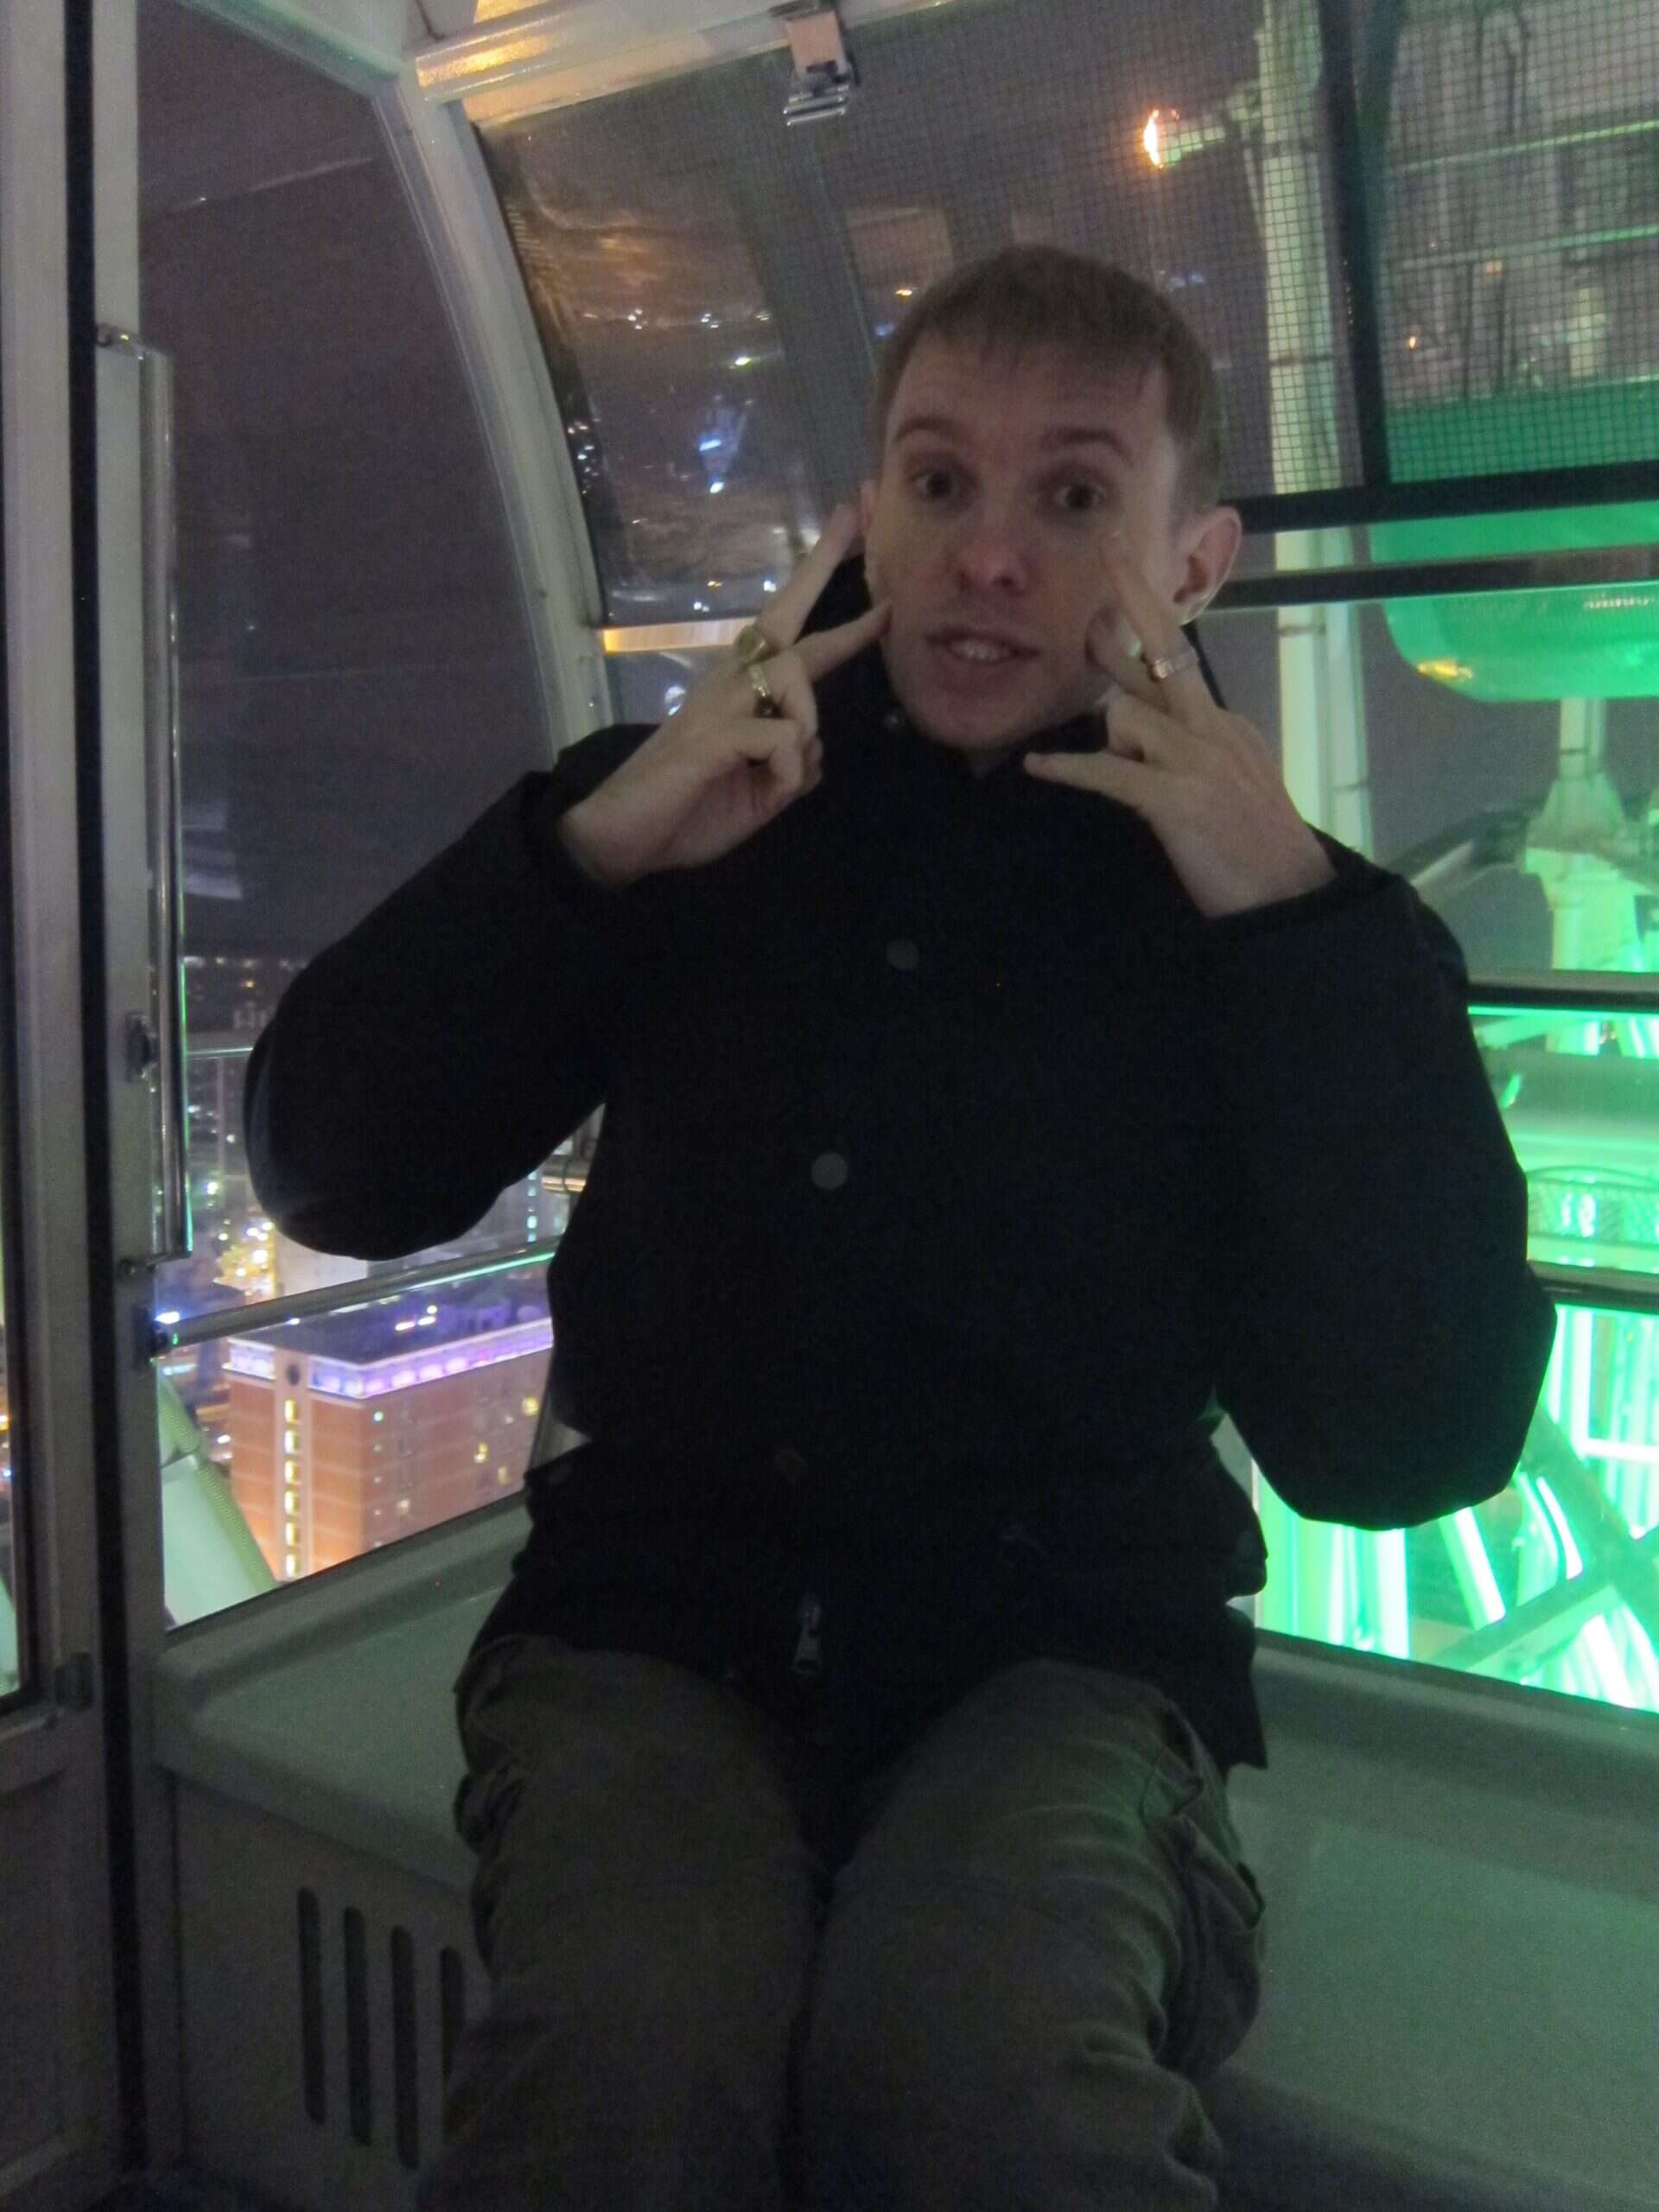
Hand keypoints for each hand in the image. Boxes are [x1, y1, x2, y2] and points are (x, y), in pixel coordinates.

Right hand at [559, 507, 890, 887]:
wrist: (618, 841)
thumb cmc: (684, 814)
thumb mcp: (756, 795)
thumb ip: (788, 768)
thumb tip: (814, 748)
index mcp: (737, 694)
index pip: (786, 634)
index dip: (820, 595)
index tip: (849, 545)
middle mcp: (728, 684)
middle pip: (785, 616)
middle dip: (822, 565)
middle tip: (851, 513)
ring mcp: (717, 703)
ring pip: (796, 679)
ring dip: (806, 730)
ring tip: (779, 778)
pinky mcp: (712, 734)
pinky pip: (785, 740)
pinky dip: (788, 776)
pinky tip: (767, 792)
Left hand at [1023, 533, 1335, 918]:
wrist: (1291, 895)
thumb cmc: (1254, 850)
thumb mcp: (1228, 782)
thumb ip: (1186, 749)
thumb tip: (1134, 730)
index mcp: (1223, 723)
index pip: (1175, 662)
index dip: (1143, 620)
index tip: (1124, 575)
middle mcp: (1212, 727)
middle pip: (1166, 648)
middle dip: (1135, 596)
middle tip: (1109, 551)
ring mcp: (1197, 760)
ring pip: (1125, 711)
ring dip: (1107, 739)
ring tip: (1114, 773)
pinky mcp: (1176, 799)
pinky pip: (1108, 772)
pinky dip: (1069, 769)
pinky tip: (1037, 767)